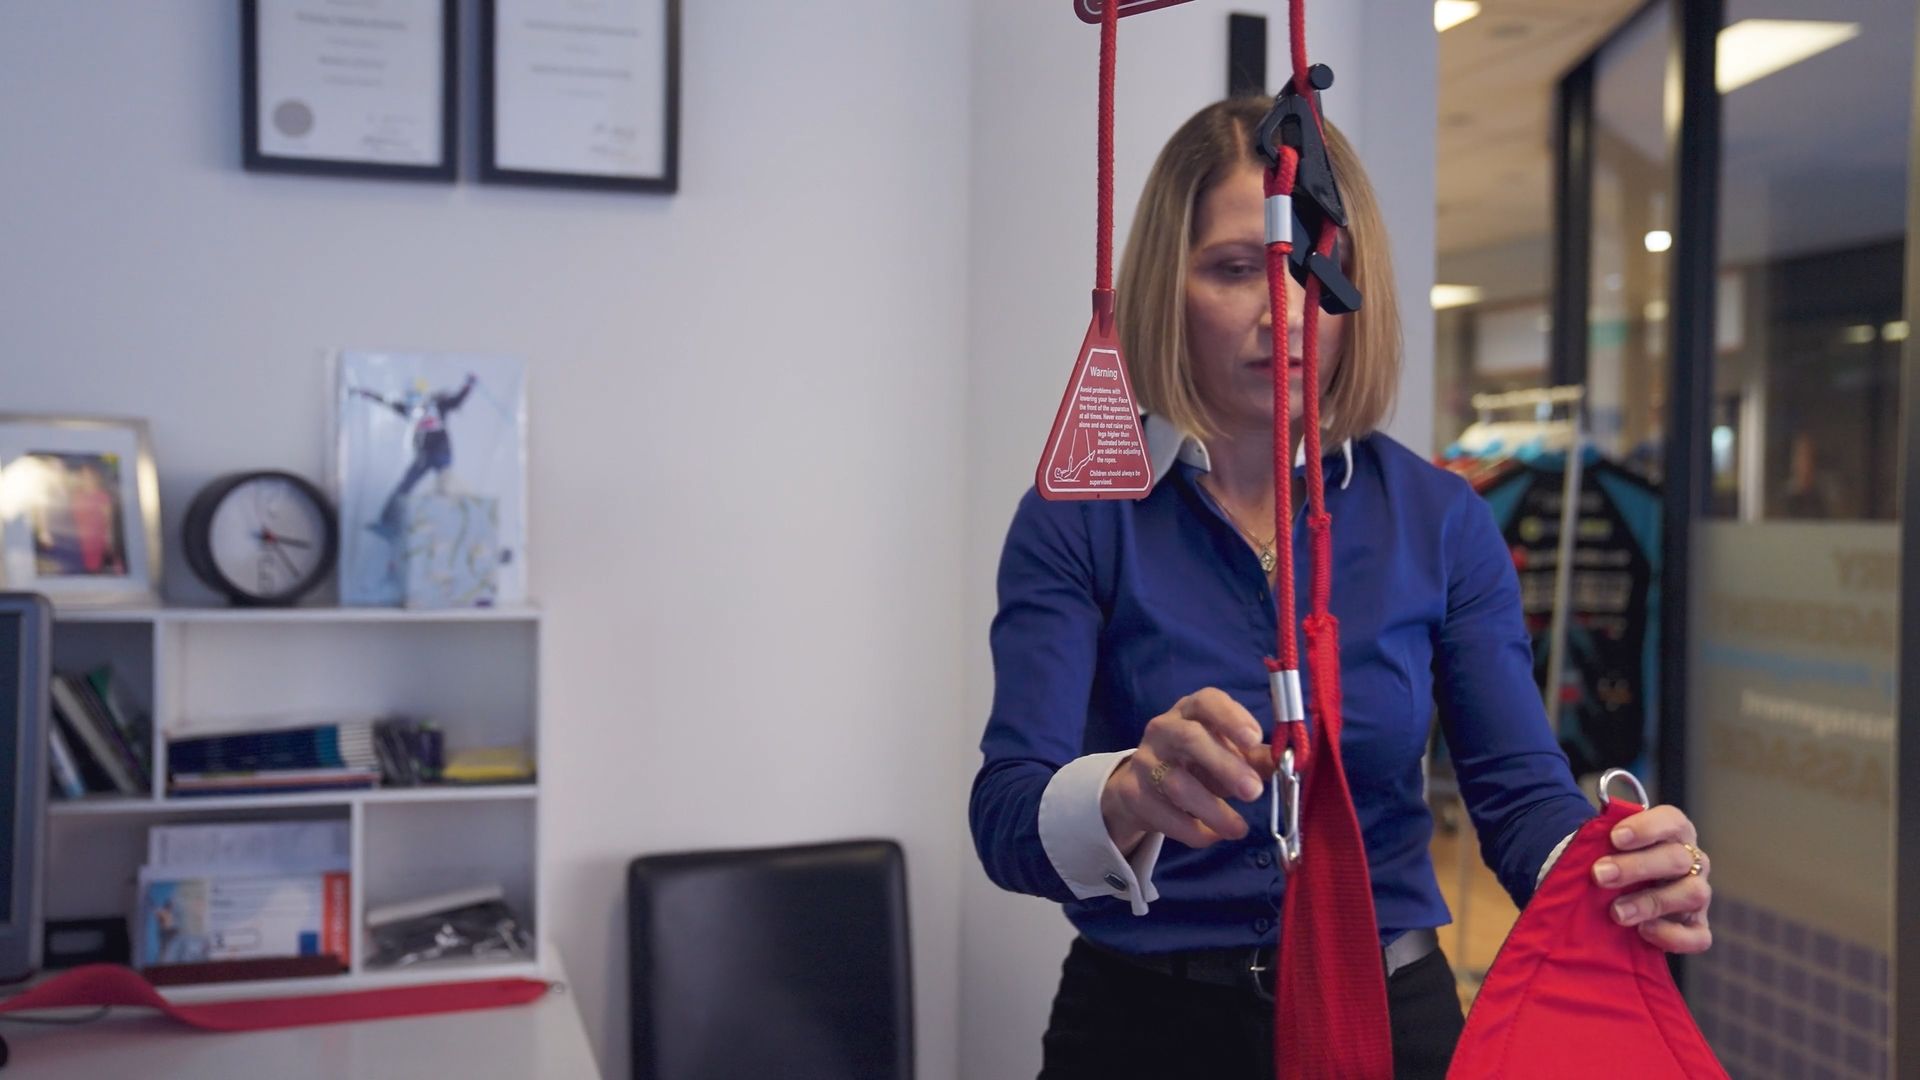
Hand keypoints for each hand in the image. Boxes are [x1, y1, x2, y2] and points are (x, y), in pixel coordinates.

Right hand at [1100, 689, 1273, 852]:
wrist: (1146, 785)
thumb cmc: (1199, 761)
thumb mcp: (1228, 754)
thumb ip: (1255, 758)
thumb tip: (1285, 764)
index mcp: (1191, 711)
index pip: (1207, 701)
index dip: (1231, 717)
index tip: (1255, 739)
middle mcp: (1163, 729)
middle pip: (1190, 739)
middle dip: (1224, 766)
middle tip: (1253, 792)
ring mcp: (1144, 760)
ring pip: (1176, 783)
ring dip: (1213, 809)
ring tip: (1240, 829)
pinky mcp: (1132, 793)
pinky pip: (1165, 814)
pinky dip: (1193, 830)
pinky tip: (1215, 836)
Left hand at [1590, 804, 1711, 953]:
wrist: (1618, 898)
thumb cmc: (1614, 863)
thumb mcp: (1607, 848)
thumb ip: (1600, 842)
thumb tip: (1583, 844)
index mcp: (1673, 833)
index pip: (1672, 821)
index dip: (1645, 828)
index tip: (1614, 838)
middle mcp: (1693, 862)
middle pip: (1678, 859)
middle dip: (1636, 867)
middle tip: (1600, 876)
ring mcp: (1697, 896)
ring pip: (1693, 894)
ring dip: (1651, 902)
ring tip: (1617, 912)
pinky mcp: (1697, 928)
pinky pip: (1698, 936)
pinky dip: (1672, 936)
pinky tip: (1643, 931)